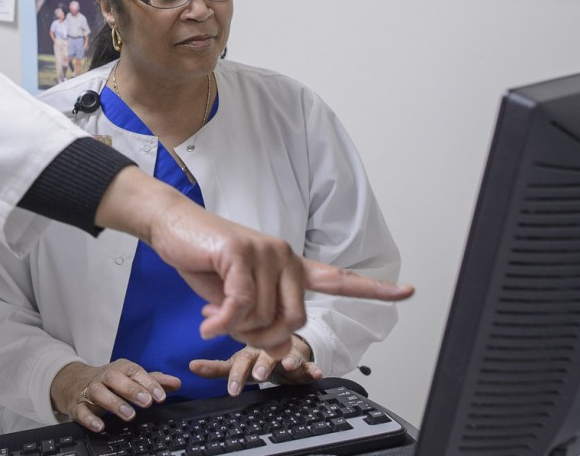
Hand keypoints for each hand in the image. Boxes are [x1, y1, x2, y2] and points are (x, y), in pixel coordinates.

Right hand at [51, 360, 181, 432]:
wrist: (74, 382)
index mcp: (119, 368)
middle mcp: (103, 377)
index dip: (148, 383)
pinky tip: (100, 426)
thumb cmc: (111, 382)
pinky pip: (81, 410)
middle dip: (131, 389)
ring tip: (129, 415)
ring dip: (114, 403)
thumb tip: (176, 382)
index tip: (160, 396)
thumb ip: (154, 381)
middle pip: (115, 378)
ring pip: (99, 393)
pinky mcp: (77, 405)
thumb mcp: (131, 378)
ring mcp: (89, 390)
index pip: (134, 371)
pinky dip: (90, 418)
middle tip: (146, 402)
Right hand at [94, 169, 413, 358]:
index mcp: (289, 266)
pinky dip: (222, 323)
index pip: (339, 279)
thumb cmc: (204, 262)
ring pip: (265, 317)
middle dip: (263, 337)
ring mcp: (265, 251)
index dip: (374, 289)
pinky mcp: (240, 253)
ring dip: (235, 329)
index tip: (407, 291)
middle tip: (234, 331)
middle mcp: (284, 256)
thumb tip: (279, 351)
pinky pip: (241, 306)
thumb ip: (260, 323)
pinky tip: (207, 323)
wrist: (172, 228)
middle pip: (294, 320)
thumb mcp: (235, 302)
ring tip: (214, 318)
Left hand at [189, 336, 322, 395]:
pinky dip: (312, 367)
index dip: (235, 375)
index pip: (239, 361)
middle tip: (258, 376)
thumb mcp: (237, 365)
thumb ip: (215, 368)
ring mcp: (284, 352)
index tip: (232, 390)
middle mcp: (265, 349)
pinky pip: (308, 363)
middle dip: (260, 366)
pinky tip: (317, 373)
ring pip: (286, 355)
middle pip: (262, 356)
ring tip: (288, 365)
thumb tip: (189, 367)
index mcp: (248, 351)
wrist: (283, 342)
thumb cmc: (255, 357)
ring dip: (287, 359)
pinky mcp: (301, 358)